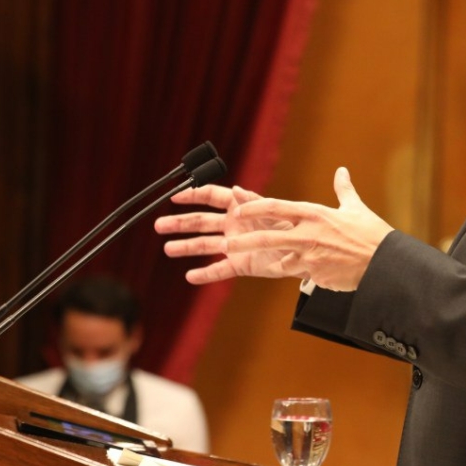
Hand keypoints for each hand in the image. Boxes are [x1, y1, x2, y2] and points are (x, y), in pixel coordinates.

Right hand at [154, 184, 295, 283]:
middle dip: (180, 223)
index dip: (193, 195)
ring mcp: (234, 245)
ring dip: (186, 246)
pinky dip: (206, 274)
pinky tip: (190, 276)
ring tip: (167, 249)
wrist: (307, 251)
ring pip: (205, 245)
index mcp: (240, 207)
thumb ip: (253, 202)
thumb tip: (236, 189)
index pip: (212, 197)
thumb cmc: (293, 225)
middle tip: (158, 225)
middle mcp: (233, 224)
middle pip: (201, 221)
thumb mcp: (274, 211)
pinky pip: (219, 270)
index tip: (174, 197)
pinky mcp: (240, 264)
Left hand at [228, 166, 392, 290]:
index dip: (254, 207)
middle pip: (268, 236)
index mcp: (315, 214)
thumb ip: (343, 189)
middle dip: (244, 240)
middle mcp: (308, 233)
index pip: (276, 207)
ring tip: (240, 258)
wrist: (385, 264)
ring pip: (278, 258)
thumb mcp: (356, 208)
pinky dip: (295, 271)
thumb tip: (342, 171)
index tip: (237, 207)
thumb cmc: (372, 235)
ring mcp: (310, 256)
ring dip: (263, 258)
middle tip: (226, 243)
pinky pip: (298, 273)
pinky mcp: (316, 274)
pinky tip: (293, 270)